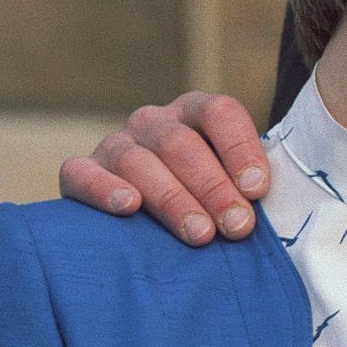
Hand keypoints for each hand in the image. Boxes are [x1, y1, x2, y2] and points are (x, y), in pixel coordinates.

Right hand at [58, 93, 268, 245]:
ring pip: (139, 162)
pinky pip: (82, 174)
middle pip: (181, 143)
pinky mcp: (79, 173)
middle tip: (237, 226)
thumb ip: (249, 186)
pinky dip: (104, 189)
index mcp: (195, 112)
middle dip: (213, 187)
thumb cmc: (206, 204)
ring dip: (173, 199)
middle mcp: (153, 122)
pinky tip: (127, 207)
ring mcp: (115, 145)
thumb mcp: (232, 185)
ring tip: (200, 234)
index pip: (219, 113)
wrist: (145, 225)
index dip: (240, 148)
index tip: (258, 190)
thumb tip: (266, 200)